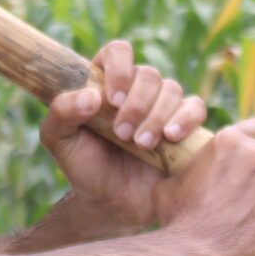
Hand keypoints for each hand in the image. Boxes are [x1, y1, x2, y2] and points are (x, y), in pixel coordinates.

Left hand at [39, 39, 206, 232]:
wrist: (112, 203)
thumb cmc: (84, 166)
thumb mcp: (59, 141)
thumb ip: (61, 113)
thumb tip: (90, 96)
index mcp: (104, 81)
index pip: (117, 52)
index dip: (119, 68)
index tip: (112, 99)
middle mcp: (135, 88)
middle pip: (148, 74)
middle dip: (136, 104)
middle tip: (123, 134)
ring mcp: (162, 105)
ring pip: (172, 89)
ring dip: (157, 115)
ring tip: (142, 144)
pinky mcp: (185, 124)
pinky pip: (196, 107)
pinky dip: (186, 118)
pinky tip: (171, 137)